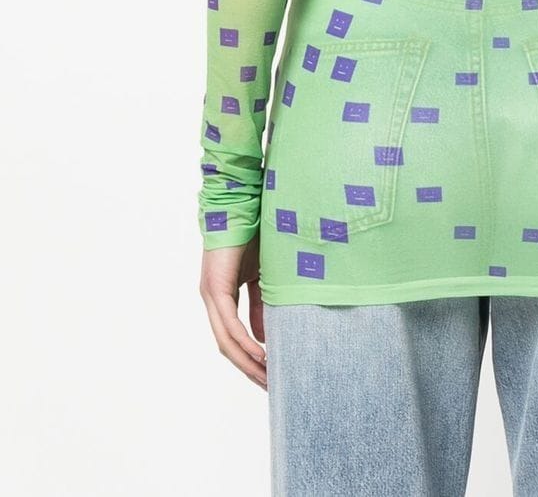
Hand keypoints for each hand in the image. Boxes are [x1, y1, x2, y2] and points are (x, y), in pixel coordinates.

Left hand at [199, 233, 267, 388]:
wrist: (241, 208)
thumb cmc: (252, 238)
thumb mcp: (261, 278)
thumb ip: (260, 306)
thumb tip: (264, 337)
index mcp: (222, 299)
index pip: (232, 339)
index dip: (248, 360)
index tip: (268, 375)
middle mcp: (212, 301)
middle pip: (227, 347)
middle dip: (248, 369)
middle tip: (270, 386)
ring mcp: (211, 296)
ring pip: (226, 340)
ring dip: (246, 361)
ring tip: (267, 376)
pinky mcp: (215, 288)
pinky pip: (229, 324)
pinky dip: (244, 341)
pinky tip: (259, 354)